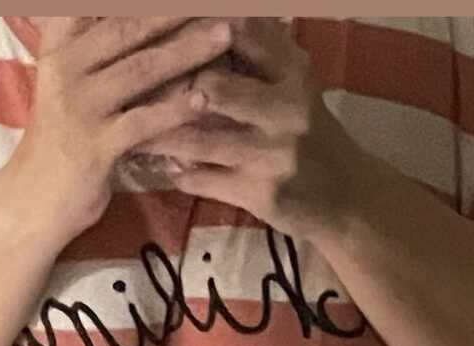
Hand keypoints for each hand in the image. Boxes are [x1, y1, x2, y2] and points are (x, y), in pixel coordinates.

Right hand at [12, 17, 235, 237]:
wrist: (32, 200)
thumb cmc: (61, 139)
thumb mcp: (69, 82)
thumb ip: (97, 48)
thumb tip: (144, 23)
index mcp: (59, 47)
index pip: (92, 6)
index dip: (138, 1)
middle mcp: (65, 69)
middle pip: (127, 27)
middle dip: (173, 11)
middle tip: (220, 1)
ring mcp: (80, 108)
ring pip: (141, 70)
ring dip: (187, 50)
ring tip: (224, 35)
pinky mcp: (95, 148)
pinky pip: (142, 122)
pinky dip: (175, 110)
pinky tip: (203, 99)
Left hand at [132, 18, 368, 240]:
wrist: (344, 197)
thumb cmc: (309, 133)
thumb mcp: (293, 86)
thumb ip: (258, 54)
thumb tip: (202, 19)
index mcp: (293, 71)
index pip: (239, 33)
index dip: (192, 30)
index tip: (156, 32)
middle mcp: (287, 108)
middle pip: (211, 85)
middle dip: (167, 88)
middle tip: (130, 89)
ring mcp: (273, 154)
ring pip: (198, 140)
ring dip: (158, 136)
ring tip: (129, 129)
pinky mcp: (260, 194)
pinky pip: (203, 180)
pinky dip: (176, 173)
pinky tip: (159, 165)